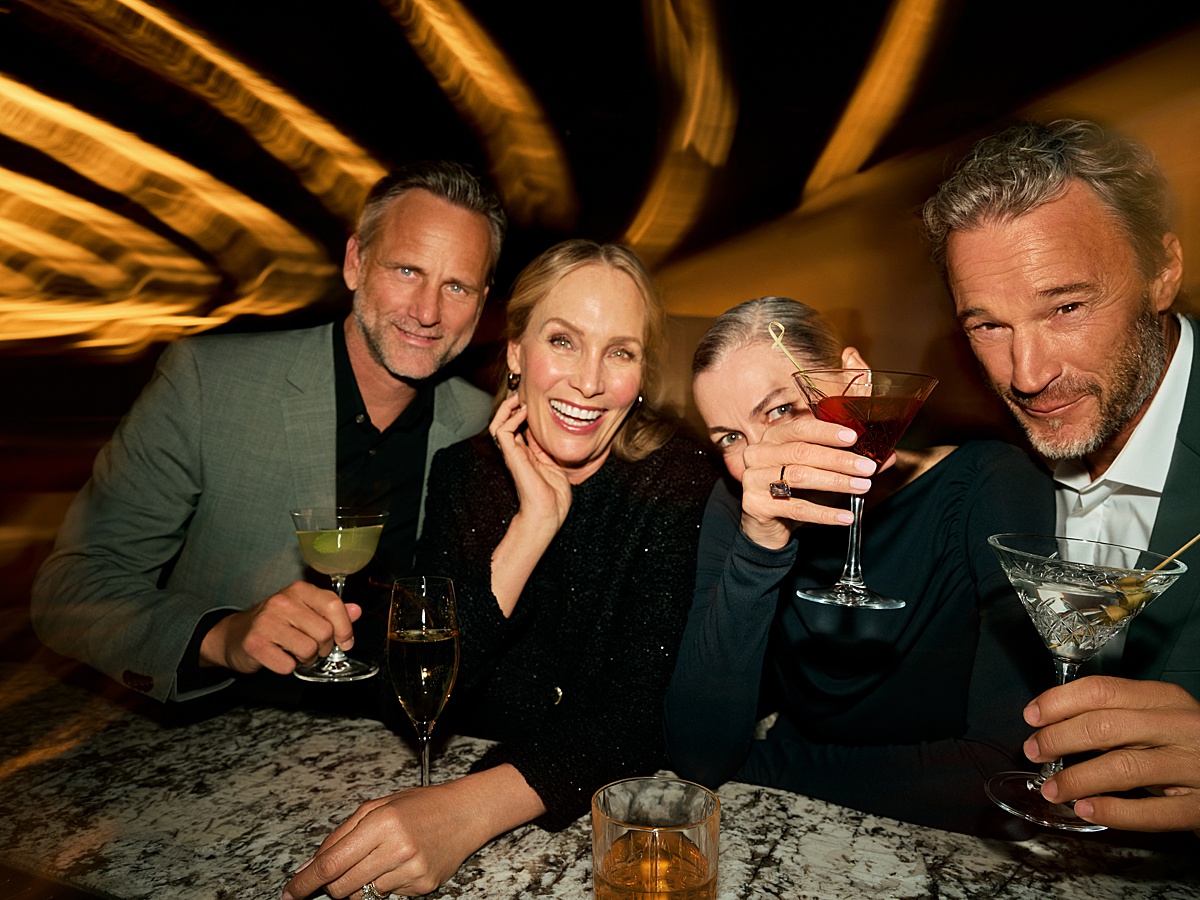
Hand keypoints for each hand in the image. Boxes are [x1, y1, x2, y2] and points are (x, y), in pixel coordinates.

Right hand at [199, 580, 358, 674]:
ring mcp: (267, 622)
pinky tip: (279, 657)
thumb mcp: (305, 610)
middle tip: (310, 646)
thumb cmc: (276, 623)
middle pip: (324, 633)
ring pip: (309, 650)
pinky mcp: (255, 644)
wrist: (235, 635)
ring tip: (294, 651)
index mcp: (299, 590)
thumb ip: (332, 611)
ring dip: (306, 659)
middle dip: (322, 647)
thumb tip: (357, 611)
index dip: (345, 628)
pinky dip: (288, 667)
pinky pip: (288, 666)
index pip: (334, 605)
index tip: (345, 641)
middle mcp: (282, 602)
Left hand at [281, 766, 544, 898]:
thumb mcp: (377, 806)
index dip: (305, 882)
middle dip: (332, 885)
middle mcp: (397, 848)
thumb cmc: (419, 805)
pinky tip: (400, 866)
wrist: (466, 813)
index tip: (289, 893)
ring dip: (360, 884)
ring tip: (379, 861)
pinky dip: (385, 886)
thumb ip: (340, 836)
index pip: (331, 863)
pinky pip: (388, 898)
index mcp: (382, 822)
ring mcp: (412, 871)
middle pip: (342, 887)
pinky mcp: (423, 887)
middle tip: (341, 871)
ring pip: (363, 896)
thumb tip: (309, 866)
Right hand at [489, 394, 571, 534]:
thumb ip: (550, 449)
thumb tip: (552, 431)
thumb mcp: (556, 465)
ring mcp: (512, 454)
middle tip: (523, 394)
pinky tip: (524, 412)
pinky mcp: (511, 456)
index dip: (522, 412)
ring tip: (518, 399)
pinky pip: (502, 431)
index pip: (518, 427)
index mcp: (527, 454)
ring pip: (497, 424)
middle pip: (504, 423)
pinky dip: (510, 418)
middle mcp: (517, 452)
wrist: (548, 513)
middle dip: (511, 406)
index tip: (534, 400)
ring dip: (506, 409)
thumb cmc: (554, 496)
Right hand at [739, 415, 886, 548]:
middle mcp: (758, 454)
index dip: (827, 432)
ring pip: (799, 477)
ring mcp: (753, 479)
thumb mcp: (819, 472)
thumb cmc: (793, 491)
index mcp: (772, 437)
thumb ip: (849, 462)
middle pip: (802, 452)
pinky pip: (796, 507)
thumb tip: (888, 456)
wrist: (764, 525)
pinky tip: (845, 516)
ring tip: (862, 487)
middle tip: (867, 468)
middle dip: (839, 460)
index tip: (854, 437)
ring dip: (835, 482)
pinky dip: (824, 513)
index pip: (800, 428)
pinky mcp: (755, 505)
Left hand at [1023, 675, 1199, 831]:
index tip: (1032, 716)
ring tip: (1052, 788)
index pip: (1102, 690)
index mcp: (1165, 699)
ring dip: (1077, 779)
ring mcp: (1194, 767)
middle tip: (1035, 751)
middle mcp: (1181, 727)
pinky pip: (1153, 812)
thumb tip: (1053, 721)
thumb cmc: (1186, 744)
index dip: (1059, 702)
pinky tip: (1087, 808)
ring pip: (1123, 767)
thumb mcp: (1158, 717)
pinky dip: (1114, 811)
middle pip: (1105, 727)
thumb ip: (1116, 715)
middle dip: (1059, 739)